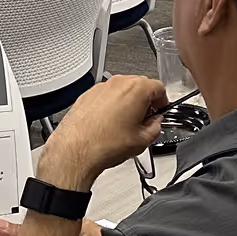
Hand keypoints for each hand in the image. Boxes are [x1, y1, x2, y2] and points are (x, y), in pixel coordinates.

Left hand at [35, 75, 167, 189]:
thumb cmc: (103, 144)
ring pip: (121, 90)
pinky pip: (104, 97)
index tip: (159, 111)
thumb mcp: (142, 141)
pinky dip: (109, 107)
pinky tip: (107, 126)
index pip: (159, 88)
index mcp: (137, 89)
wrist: (74, 152)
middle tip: (143, 120)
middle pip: (140, 86)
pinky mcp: (86, 95)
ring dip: (126, 103)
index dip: (162, 102)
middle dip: (144, 102)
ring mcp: (101, 88)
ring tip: (123, 126)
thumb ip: (156, 127)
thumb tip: (154, 124)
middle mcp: (119, 83)